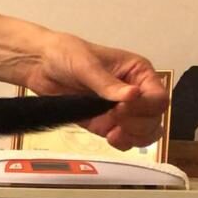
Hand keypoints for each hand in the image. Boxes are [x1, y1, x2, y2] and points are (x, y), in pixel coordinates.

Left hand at [23, 33, 167, 150]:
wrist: (40, 66)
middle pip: (154, 117)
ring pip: (145, 131)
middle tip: (116, 120)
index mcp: (137, 72)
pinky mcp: (105, 123)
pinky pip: (124, 139)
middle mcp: (134, 92)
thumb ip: (107, 84)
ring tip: (114, 134)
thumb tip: (132, 95)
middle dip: (139, 124)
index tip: (121, 107)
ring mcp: (120, 110)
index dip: (144, 107)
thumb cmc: (65, 54)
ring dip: (134, 136)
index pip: (158, 97)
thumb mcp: (86, 65)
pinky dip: (122, 142)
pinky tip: (111, 138)